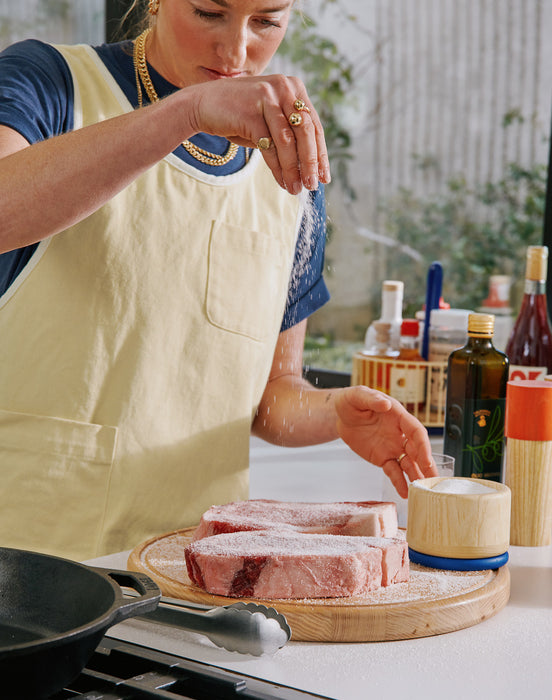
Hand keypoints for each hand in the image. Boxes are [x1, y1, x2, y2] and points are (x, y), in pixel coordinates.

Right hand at [187, 74, 329, 193]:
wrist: (202, 105)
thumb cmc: (240, 116)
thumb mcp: (270, 120)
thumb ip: (291, 134)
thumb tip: (312, 167)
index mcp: (294, 87)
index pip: (314, 125)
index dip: (321, 153)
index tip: (325, 176)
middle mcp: (284, 87)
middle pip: (306, 131)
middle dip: (311, 162)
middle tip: (313, 185)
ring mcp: (267, 97)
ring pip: (288, 141)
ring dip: (294, 169)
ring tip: (297, 189)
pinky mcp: (251, 111)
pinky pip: (269, 146)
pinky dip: (277, 168)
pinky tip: (282, 182)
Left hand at [334, 386, 437, 497]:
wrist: (340, 415)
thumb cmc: (352, 401)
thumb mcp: (358, 396)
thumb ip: (371, 399)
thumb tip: (385, 403)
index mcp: (398, 416)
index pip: (416, 431)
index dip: (423, 445)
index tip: (426, 459)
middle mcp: (399, 433)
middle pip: (417, 450)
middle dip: (427, 465)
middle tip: (435, 481)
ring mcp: (392, 447)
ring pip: (408, 463)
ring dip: (417, 476)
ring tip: (424, 491)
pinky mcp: (382, 458)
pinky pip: (393, 471)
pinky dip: (399, 482)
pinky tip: (405, 493)